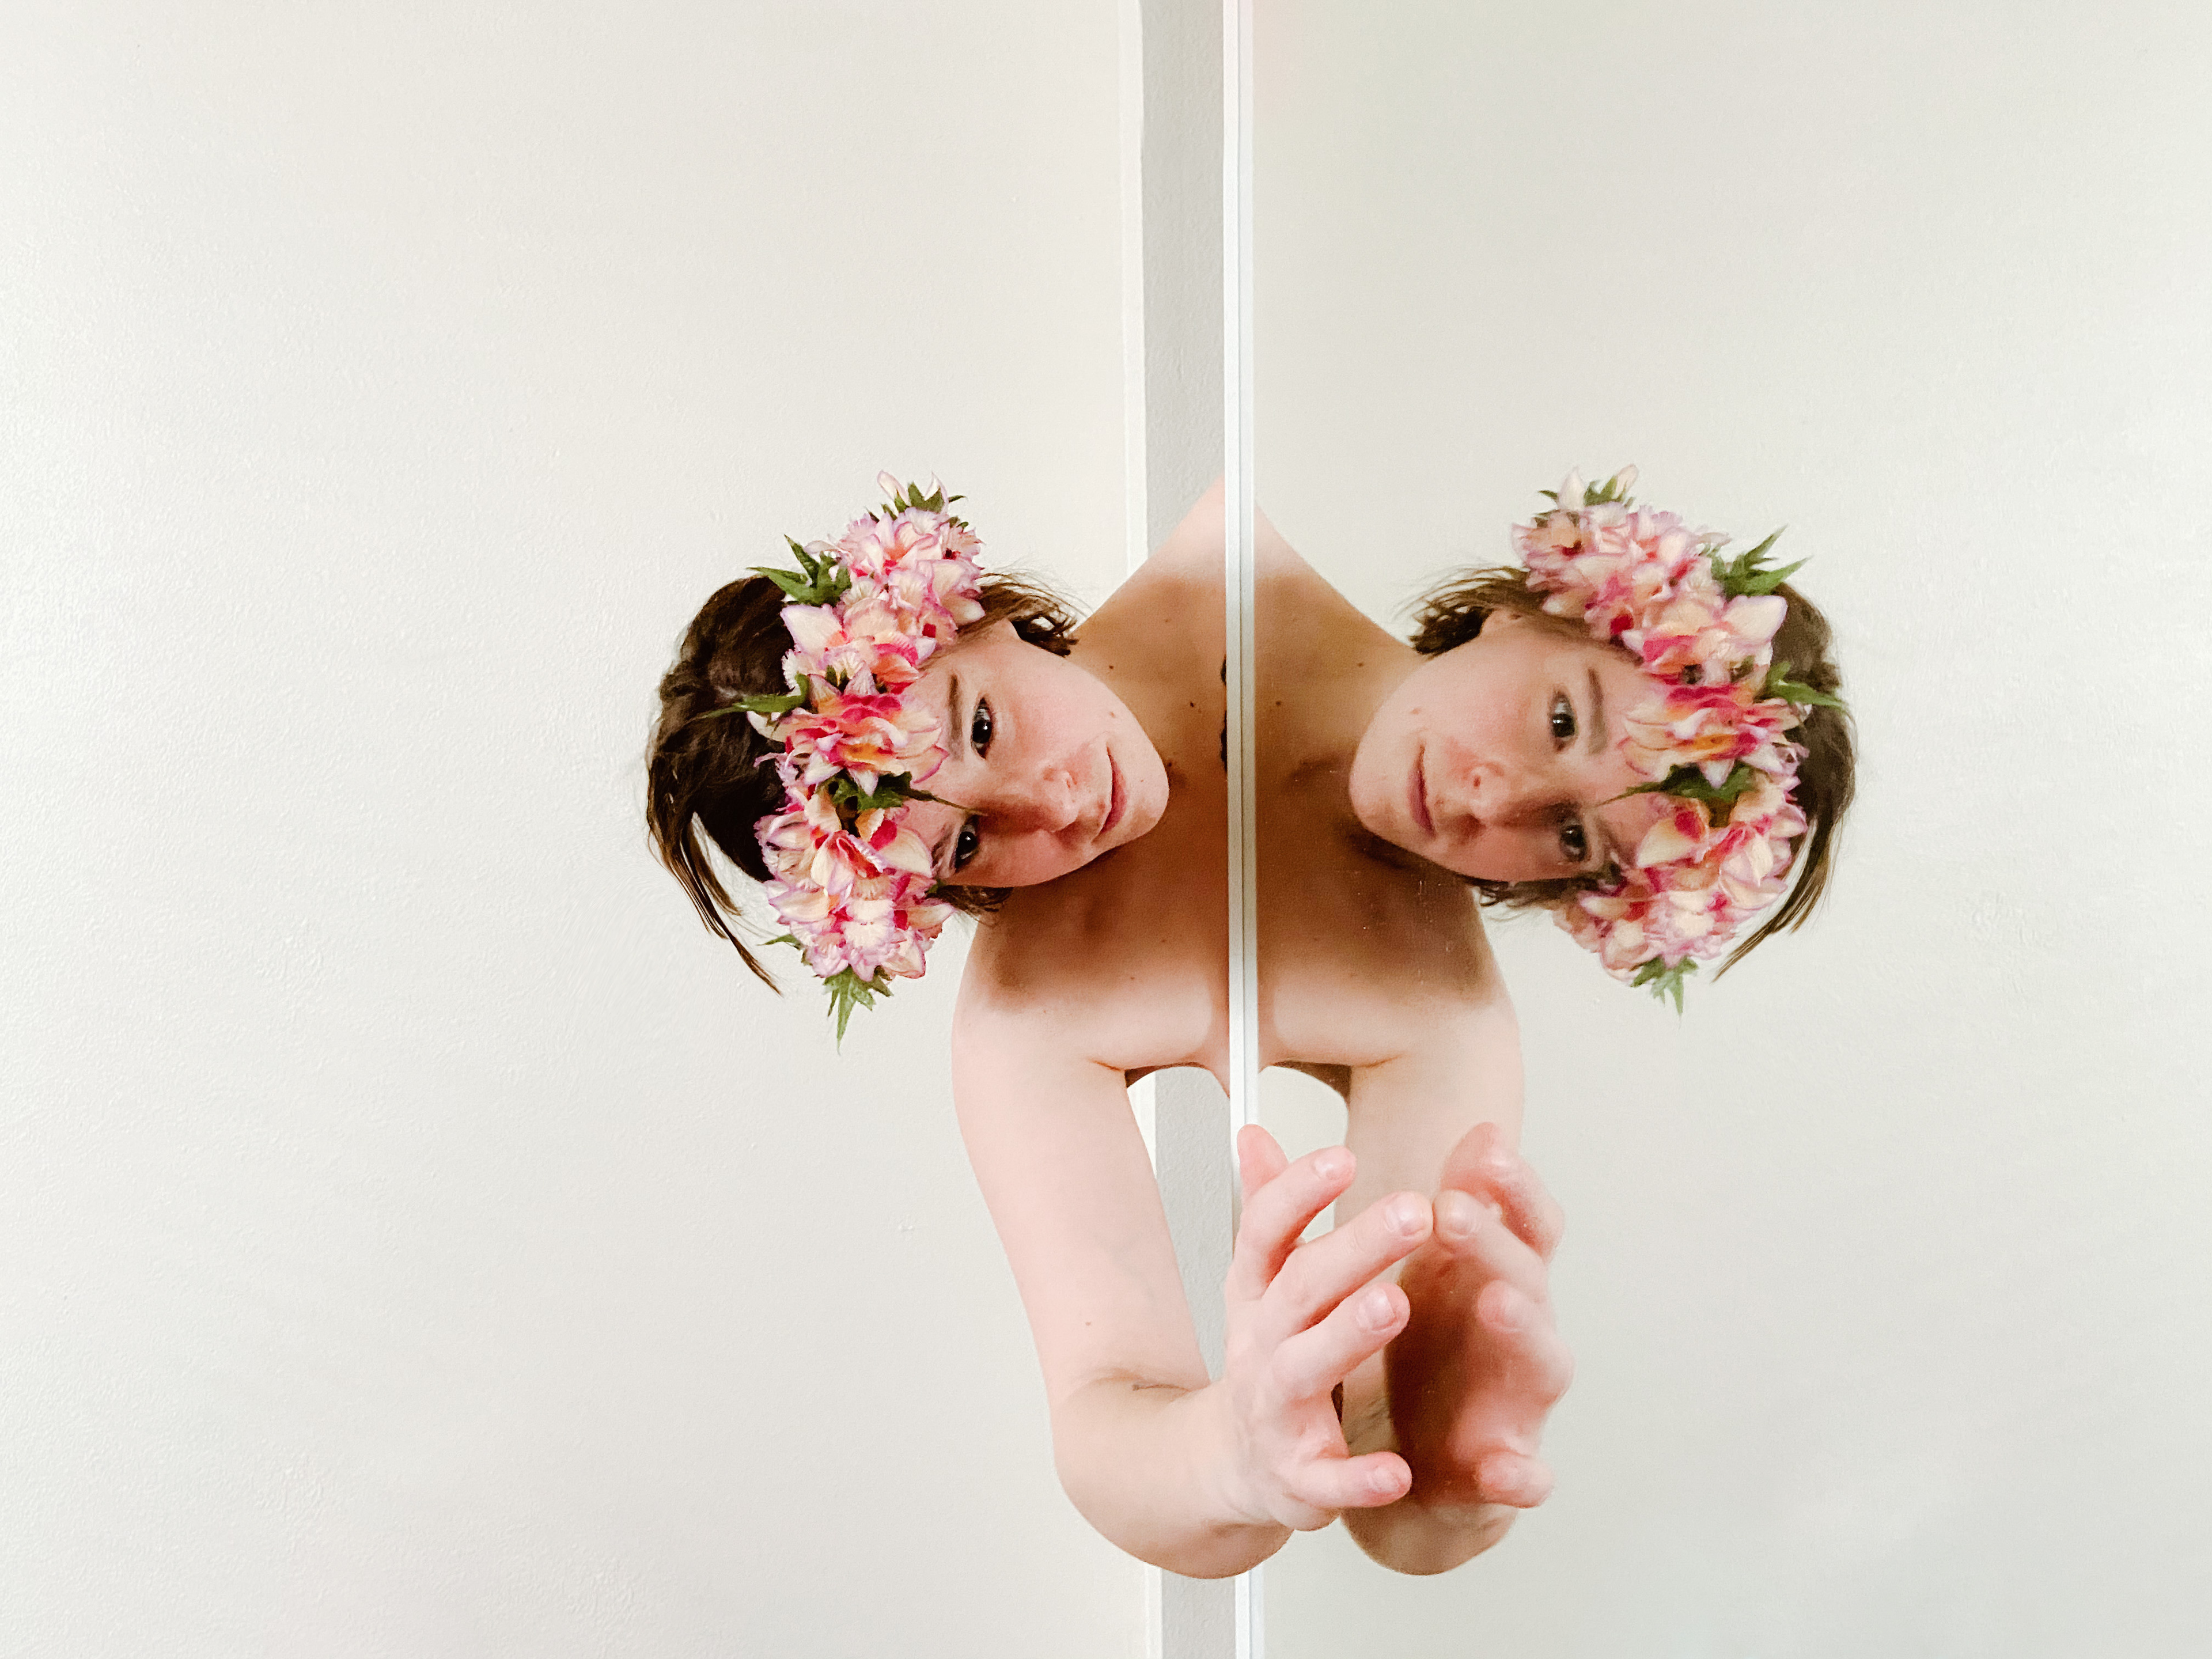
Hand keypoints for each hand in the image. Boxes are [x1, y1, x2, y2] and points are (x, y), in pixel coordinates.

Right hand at [1214, 1126, 1434, 1531]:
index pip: (1266, 1232)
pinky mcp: (1300, 1480)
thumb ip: (1267, 1208)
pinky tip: (1397, 1470)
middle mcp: (1260, 1347)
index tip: (1344, 1155)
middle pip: (1299, 1289)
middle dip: (1353, 1247)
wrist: (1234, 1465)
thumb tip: (1254, 1133)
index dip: (1297, 1191)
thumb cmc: (1267, 1358)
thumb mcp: (1261, 1283)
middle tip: (1414, 1209)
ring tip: (1396, 1302)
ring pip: (1304, 1370)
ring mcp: (1276, 1413)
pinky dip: (1358, 1479)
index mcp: (1256, 1295)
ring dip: (1347, 1336)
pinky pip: (1327, 1481)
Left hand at [1383, 1121, 1571, 1512]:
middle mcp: (1522, 1333)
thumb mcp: (1425, 1269)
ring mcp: (1521, 1402)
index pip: (1526, 1223)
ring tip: (1495, 1302)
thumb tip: (1479, 1125)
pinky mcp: (1505, 1470)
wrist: (1411, 1460)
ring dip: (1523, 1331)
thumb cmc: (1429, 1345)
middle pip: (1527, 1278)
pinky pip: (1526, 1476)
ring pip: (1543, 1363)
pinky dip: (1522, 1476)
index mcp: (1497, 1279)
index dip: (1513, 1184)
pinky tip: (1509, 1471)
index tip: (1483, 1144)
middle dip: (1496, 1242)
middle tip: (1452, 1209)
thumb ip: (1445, 1201)